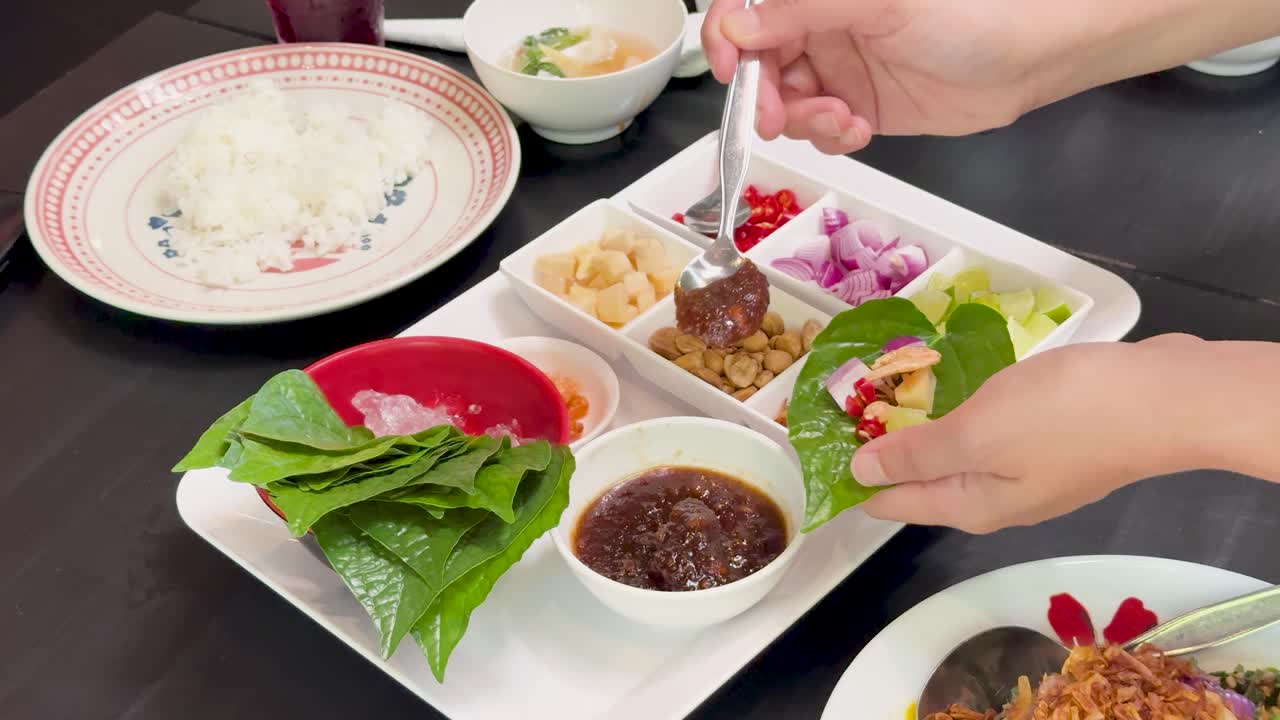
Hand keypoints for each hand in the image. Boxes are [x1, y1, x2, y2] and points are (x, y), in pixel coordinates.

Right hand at [701, 0, 1279, 155]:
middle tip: (774, 115)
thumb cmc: (971, 14)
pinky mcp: (860, 111)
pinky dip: (828, 136)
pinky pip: (820, 131)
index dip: (730, 38)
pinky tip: (856, 129)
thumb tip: (737, 26)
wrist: (1032, 58)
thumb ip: (801, 13)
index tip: (729, 68)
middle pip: (760, 65)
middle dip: (761, 93)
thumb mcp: (877, 5)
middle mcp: (825, 29)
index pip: (750, 13)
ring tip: (837, 119)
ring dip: (800, 119)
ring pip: (785, 105)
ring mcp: (841, 71)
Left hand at [852, 335, 1249, 533]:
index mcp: (972, 505)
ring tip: (884, 396)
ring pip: (959, 455)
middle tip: (842, 414)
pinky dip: (963, 414)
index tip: (816, 456)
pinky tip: (950, 388)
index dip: (853, 482)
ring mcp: (1031, 469)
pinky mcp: (1057, 438)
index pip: (895, 503)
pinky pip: (991, 432)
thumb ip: (918, 454)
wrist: (1166, 401)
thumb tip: (861, 474)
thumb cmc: (1065, 417)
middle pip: (925, 482)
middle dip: (882, 454)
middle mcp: (998, 498)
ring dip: (922, 431)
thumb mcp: (976, 434)